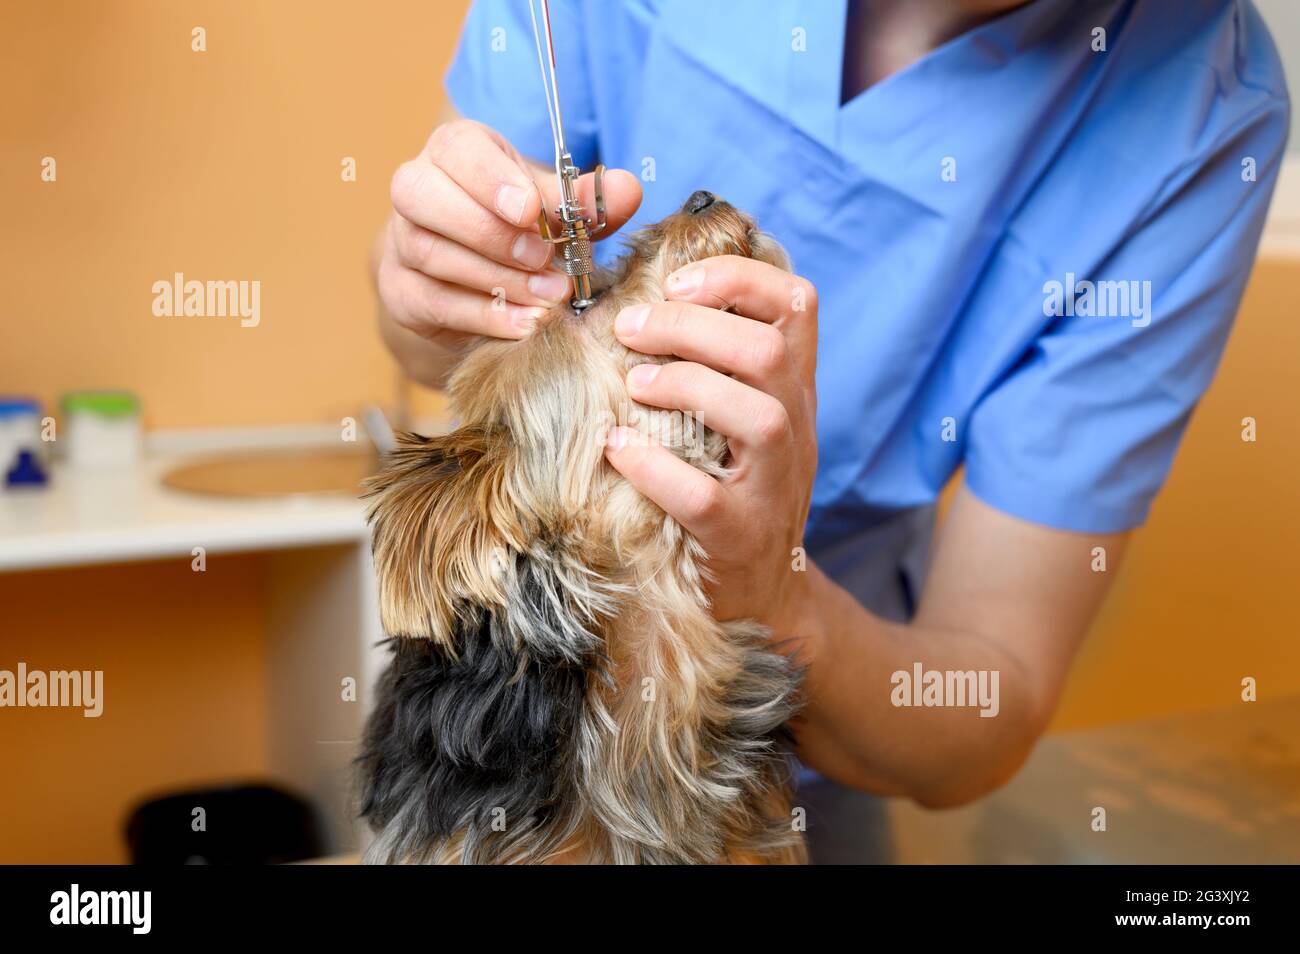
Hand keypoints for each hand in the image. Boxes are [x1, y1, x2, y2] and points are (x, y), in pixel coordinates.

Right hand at [376, 119, 641, 349]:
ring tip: (549, 297)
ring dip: (496, 278)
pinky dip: (484, 315)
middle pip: (423, 196)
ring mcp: (401, 242)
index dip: (491, 179)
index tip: (531, 210)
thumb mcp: (550, 208)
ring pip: (429, 252)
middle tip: (545, 259)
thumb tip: (629, 189)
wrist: (469, 277)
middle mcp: (416, 189)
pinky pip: (434, 301)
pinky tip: (526, 322)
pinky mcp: (402, 291)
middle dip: (490, 232)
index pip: (456, 149)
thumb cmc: (515, 227)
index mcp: (455, 152)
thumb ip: (586, 200)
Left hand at [603, 255, 820, 644]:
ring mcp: (774, 486)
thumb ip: (718, 365)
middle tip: (629, 328)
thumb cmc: (733, 488)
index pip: (797, 304)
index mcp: (794, 389)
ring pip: (760, 416)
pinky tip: (618, 448)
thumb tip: (644, 299)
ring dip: (685, 385)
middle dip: (690, 326)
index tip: (677, 283)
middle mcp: (796, 429)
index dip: (739, 277)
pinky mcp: (740, 537)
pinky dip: (654, 467)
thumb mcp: (742, 420)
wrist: (762, 594)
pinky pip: (703, 497)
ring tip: (634, 385)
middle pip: (766, 351)